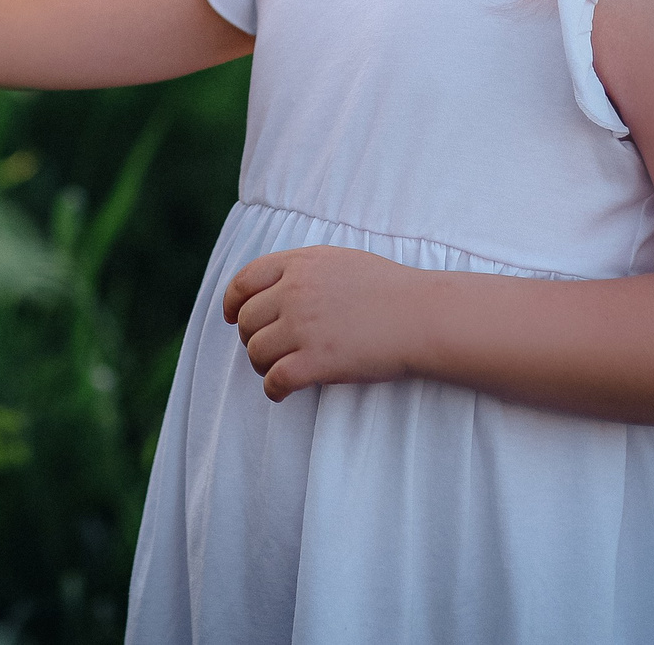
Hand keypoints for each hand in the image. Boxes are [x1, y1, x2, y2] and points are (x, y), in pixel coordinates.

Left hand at [223, 245, 426, 401]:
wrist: (421, 315)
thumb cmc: (388, 290)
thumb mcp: (339, 261)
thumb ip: (302, 270)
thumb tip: (271, 289)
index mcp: (299, 264)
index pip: (244, 281)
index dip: (232, 303)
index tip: (231, 317)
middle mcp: (294, 292)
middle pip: (247, 321)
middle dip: (251, 338)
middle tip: (266, 351)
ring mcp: (303, 327)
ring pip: (256, 352)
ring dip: (262, 365)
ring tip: (276, 371)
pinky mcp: (316, 361)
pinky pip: (275, 380)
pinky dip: (273, 389)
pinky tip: (281, 392)